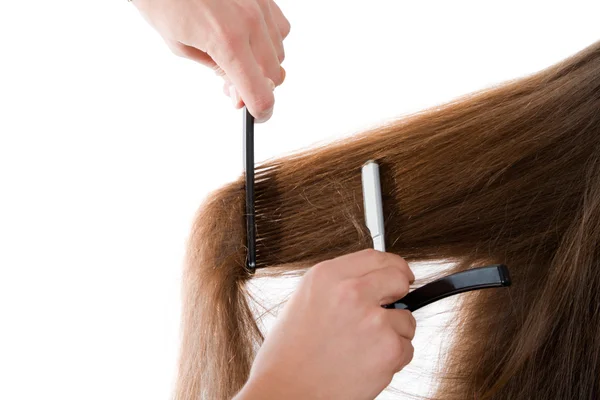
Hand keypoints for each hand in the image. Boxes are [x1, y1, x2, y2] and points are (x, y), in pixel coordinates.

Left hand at [133, 0, 289, 121]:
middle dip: (256, 85)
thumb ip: (217, 71)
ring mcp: (260, 5)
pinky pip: (280, 28)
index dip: (261, 112)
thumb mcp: (183, 47)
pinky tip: (246, 34)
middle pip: (275, 76)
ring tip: (235, 52)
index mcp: (227, 41)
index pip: (260, 94)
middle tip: (230, 81)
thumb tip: (239, 92)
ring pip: (280, 52)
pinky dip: (268, 37)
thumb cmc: (163, 0)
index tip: (256, 116)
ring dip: (262, 61)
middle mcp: (251, 22)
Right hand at [235, 249, 416, 399]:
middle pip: (399, 277)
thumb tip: (372, 282)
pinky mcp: (388, 349)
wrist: (286, 393)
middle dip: (399, 294)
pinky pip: (406, 348)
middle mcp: (350, 291)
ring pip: (406, 319)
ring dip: (392, 333)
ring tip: (361, 348)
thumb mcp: (305, 301)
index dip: (392, 266)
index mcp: (326, 275)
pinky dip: (392, 359)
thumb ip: (339, 285)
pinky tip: (364, 364)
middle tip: (389, 310)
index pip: (376, 256)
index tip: (399, 276)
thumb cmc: (289, 354)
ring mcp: (372, 319)